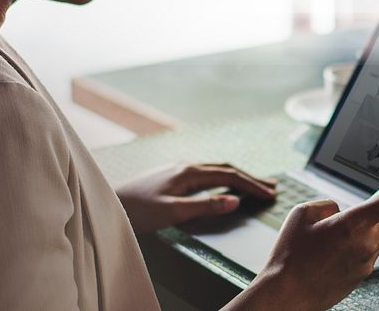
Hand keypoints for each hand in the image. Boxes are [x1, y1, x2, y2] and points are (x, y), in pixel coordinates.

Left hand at [115, 163, 276, 233]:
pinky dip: (222, 179)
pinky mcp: (171, 176)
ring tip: (253, 185)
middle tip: (271, 187)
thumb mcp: (172, 212)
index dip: (251, 185)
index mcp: (189, 172)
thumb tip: (233, 201)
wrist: (107, 205)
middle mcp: (185, 166)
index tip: (269, 194)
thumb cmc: (136, 211)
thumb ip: (204, 206)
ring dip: (237, 177)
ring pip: (215, 170)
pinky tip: (222, 185)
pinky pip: (205, 174)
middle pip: (226, 169)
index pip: (229, 176)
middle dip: (250, 178)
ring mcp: (177, 169)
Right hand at [230, 163, 378, 310]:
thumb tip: (340, 210)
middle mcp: (366, 245)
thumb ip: (327, 205)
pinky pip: (368, 251)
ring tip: (337, 230)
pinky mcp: (362, 275)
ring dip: (372, 224)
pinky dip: (359, 241)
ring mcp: (367, 263)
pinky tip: (334, 248)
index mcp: (353, 225)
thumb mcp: (302, 215)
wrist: (285, 297)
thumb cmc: (289, 258)